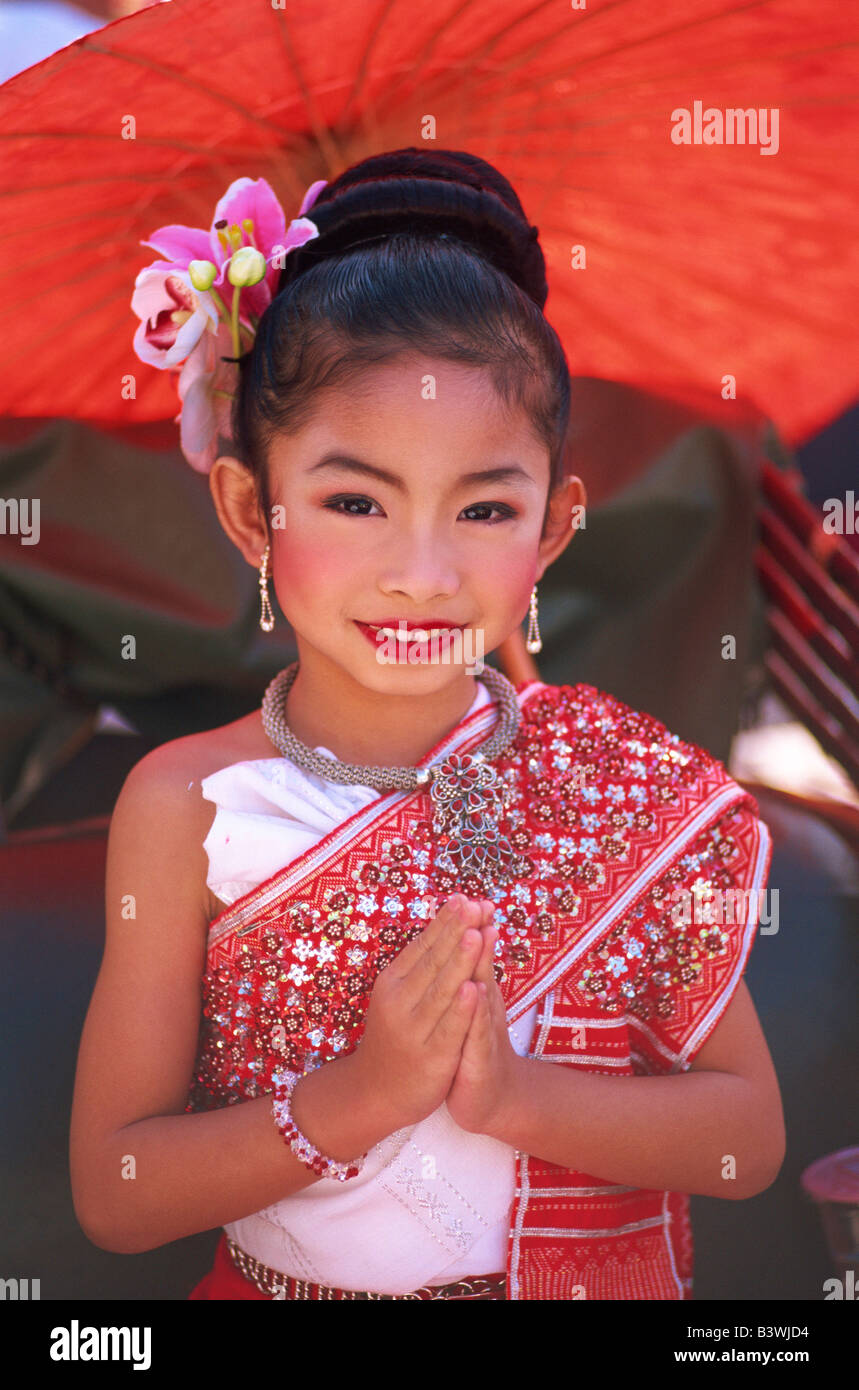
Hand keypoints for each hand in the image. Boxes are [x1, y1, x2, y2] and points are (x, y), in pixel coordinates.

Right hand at [349, 894, 493, 1131]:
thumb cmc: (397, 1035)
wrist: (377, 1091)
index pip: (423, 945)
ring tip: (475, 933)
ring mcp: (415, 1028)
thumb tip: (445, 922)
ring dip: (459, 960)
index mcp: (393, 982)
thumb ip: (423, 964)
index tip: (465, 897)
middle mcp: (400, 1001)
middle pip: (434, 961)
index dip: (445, 922)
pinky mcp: (432, 1055)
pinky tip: (473, 988)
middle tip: (474, 904)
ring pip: (442, 990)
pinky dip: (461, 1008)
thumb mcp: (401, 995)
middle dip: (457, 931)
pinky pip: (449, 1028)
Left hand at [444, 909, 525, 1137]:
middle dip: (479, 935)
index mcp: (478, 994)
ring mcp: (485, 1034)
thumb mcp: (473, 1007)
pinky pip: (477, 1033)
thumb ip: (474, 972)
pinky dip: (476, 1011)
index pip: (475, 957)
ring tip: (480, 934)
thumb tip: (474, 934)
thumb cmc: (476, 1046)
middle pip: (481, 967)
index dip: (472, 928)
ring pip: (482, 995)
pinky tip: (476, 993)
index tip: (472, 897)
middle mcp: (485, 1009)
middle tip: (480, 904)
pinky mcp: (481, 1060)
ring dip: (481, 964)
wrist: (491, 1097)